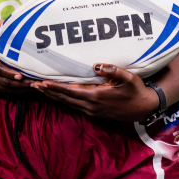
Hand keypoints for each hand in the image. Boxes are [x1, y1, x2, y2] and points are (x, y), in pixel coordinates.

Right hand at [0, 21, 31, 93]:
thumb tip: (3, 21)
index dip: (9, 73)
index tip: (21, 75)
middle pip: (4, 83)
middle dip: (21, 85)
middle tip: (37, 84)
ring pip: (5, 89)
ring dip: (20, 90)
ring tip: (35, 88)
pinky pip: (2, 91)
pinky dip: (14, 91)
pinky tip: (25, 90)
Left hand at [32, 63, 159, 120]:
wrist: (145, 108)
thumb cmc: (136, 90)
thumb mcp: (128, 78)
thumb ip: (112, 71)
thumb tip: (96, 65)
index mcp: (96, 97)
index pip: (70, 91)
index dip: (55, 87)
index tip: (42, 83)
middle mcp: (91, 106)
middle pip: (64, 98)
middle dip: (48, 92)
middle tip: (33, 84)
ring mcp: (92, 111)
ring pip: (67, 103)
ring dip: (53, 96)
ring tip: (40, 89)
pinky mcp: (94, 113)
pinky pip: (74, 106)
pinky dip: (63, 100)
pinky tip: (57, 96)